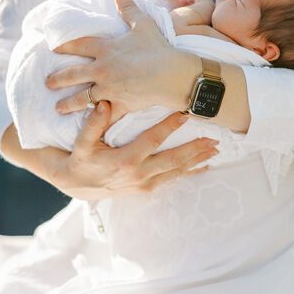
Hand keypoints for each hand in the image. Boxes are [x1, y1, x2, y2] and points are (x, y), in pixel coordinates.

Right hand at [0, 108, 219, 200]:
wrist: (77, 184)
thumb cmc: (81, 158)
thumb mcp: (82, 142)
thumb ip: (93, 123)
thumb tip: (104, 104)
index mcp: (124, 161)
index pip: (151, 141)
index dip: (168, 127)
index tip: (184, 113)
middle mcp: (138, 175)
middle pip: (172, 160)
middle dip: (194, 149)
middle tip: (214, 138)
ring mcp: (144, 184)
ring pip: (176, 172)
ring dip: (197, 160)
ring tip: (216, 150)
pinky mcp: (147, 189)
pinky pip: (172, 179)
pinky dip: (189, 172)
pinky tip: (204, 166)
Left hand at [46, 0, 198, 121]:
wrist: (172, 74)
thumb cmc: (158, 48)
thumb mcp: (143, 23)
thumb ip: (128, 7)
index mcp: (105, 49)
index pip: (78, 46)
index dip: (64, 46)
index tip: (52, 49)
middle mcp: (102, 69)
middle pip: (72, 75)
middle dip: (57, 79)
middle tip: (47, 82)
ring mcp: (108, 89)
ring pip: (81, 99)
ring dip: (68, 104)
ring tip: (58, 108)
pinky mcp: (118, 105)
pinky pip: (102, 116)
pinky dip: (94, 121)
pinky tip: (85, 126)